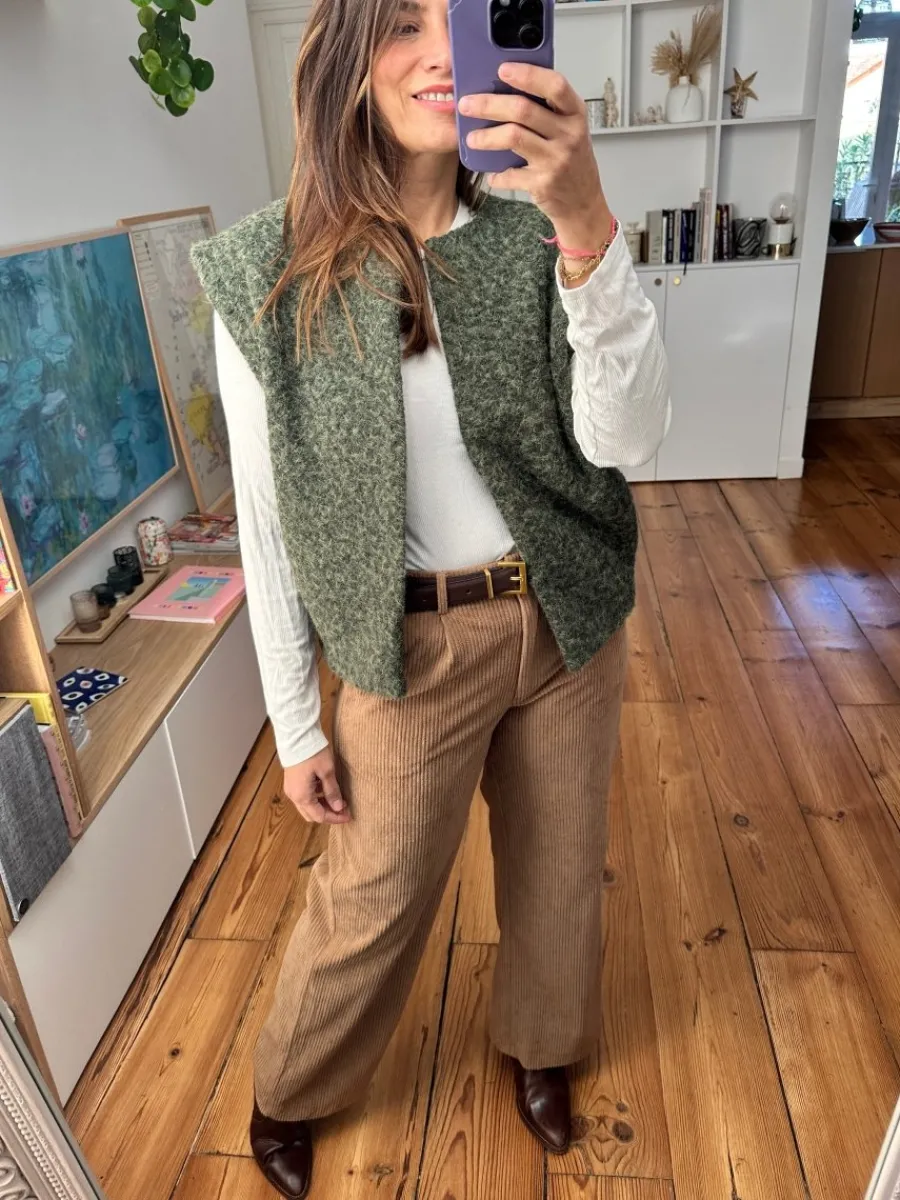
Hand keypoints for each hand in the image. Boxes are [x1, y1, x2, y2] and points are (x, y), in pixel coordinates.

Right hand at [283, 747, 350, 824]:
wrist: (296, 736)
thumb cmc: (313, 753)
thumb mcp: (327, 771)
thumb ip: (332, 791)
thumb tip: (338, 808)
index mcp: (302, 796)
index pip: (320, 816)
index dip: (336, 818)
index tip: (349, 815)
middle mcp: (294, 796)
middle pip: (312, 814)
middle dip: (329, 814)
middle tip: (344, 809)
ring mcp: (291, 789)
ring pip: (307, 806)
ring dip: (322, 806)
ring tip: (338, 799)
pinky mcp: (292, 782)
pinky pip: (304, 797)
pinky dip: (316, 798)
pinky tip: (326, 789)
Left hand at [458, 62, 611, 246]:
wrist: (583, 203)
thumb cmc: (572, 161)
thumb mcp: (569, 129)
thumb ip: (547, 111)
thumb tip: (505, 91)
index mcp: (575, 114)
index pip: (555, 85)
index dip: (528, 74)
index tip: (502, 69)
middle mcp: (568, 134)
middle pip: (523, 109)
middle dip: (489, 104)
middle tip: (467, 104)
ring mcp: (556, 160)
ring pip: (513, 137)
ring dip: (486, 137)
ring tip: (471, 138)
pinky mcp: (543, 183)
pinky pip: (511, 174)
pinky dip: (497, 175)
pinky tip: (492, 174)